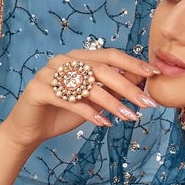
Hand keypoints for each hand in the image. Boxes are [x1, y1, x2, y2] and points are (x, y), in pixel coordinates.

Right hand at [0, 47, 160, 148]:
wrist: (31, 129)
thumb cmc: (63, 113)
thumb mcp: (94, 102)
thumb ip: (113, 89)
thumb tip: (141, 80)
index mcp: (78, 58)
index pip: (109, 55)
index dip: (132, 63)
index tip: (153, 74)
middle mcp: (63, 60)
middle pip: (102, 69)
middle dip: (128, 86)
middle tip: (147, 103)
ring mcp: (49, 73)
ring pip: (87, 85)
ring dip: (112, 102)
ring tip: (130, 117)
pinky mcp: (38, 89)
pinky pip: (68, 100)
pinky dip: (88, 112)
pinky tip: (104, 123)